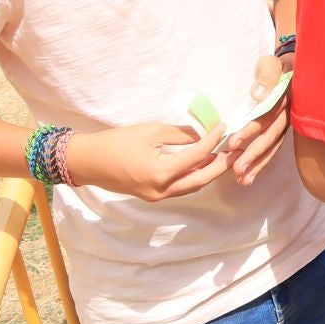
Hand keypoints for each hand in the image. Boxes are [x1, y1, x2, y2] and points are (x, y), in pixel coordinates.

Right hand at [65, 122, 231, 201]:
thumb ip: (180, 135)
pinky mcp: (153, 196)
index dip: (213, 140)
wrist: (88, 161)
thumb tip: (203, 134)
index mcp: (160, 172)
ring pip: (193, 186)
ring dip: (209, 172)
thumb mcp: (150, 131)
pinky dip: (194, 176)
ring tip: (223, 155)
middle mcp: (162, 190)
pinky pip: (181, 188)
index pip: (197, 156)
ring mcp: (157, 196)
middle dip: (221, 165)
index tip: (223, 127)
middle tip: (236, 150)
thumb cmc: (116, 142)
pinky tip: (203, 163)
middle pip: (202, 179)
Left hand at [228, 54, 291, 186]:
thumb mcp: (270, 64)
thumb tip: (257, 95)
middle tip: (237, 170)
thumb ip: (266, 76)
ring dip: (258, 164)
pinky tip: (249, 176)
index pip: (266, 117)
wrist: (293, 69)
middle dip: (253, 155)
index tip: (233, 143)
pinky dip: (262, 162)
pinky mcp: (282, 130)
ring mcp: (286, 124)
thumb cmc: (277, 66)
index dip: (251, 130)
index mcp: (284, 98)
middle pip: (270, 137)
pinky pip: (273, 148)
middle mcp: (288, 115)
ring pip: (273, 146)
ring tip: (243, 180)